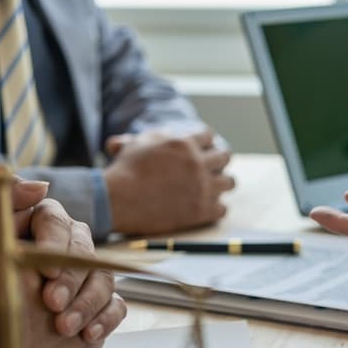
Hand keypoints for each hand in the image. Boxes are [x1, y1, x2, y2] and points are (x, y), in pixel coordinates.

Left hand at [0, 178, 121, 341]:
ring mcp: (82, 284)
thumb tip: (39, 185)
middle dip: (71, 278)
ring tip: (62, 327)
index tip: (44, 269)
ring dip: (88, 302)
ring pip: (104, 278)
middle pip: (85, 250)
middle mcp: (65, 253)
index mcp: (36, 230)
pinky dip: (106, 317)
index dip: (54, 241)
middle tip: (51, 303)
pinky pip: (116, 307)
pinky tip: (86, 333)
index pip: (55, 219)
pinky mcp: (95, 312)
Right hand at [103, 128, 234, 234]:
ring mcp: (203, 188)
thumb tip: (149, 135)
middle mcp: (198, 164)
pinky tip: (206, 206)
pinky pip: (223, 208)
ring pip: (230, 182)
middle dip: (218, 160)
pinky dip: (216, 208)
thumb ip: (149, 137)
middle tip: (211, 166)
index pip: (209, 135)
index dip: (205, 141)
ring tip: (212, 187)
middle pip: (225, 156)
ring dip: (222, 183)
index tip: (202, 148)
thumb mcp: (135, 144)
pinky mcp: (202, 211)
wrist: (118, 200)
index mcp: (184, 143)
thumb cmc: (123, 171)